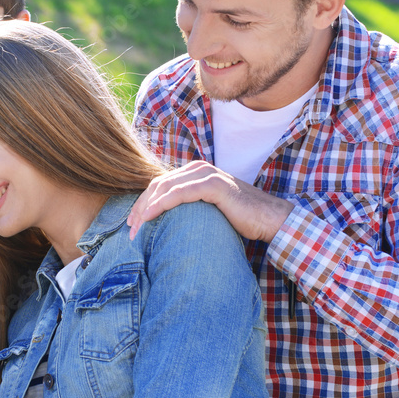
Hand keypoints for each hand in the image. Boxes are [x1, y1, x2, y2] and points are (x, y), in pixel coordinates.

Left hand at [127, 160, 294, 242]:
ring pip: (164, 188)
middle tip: (129, 229)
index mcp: (194, 173)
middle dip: (139, 207)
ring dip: (146, 208)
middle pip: (157, 185)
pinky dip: (161, 204)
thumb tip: (165, 223)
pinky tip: (149, 217)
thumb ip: (189, 208)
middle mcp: (197, 168)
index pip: (159, 185)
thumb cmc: (240, 218)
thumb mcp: (207, 210)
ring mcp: (205, 174)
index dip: (142, 203)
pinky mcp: (213, 185)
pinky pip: (179, 193)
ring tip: (135, 227)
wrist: (269, 219)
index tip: (131, 224)